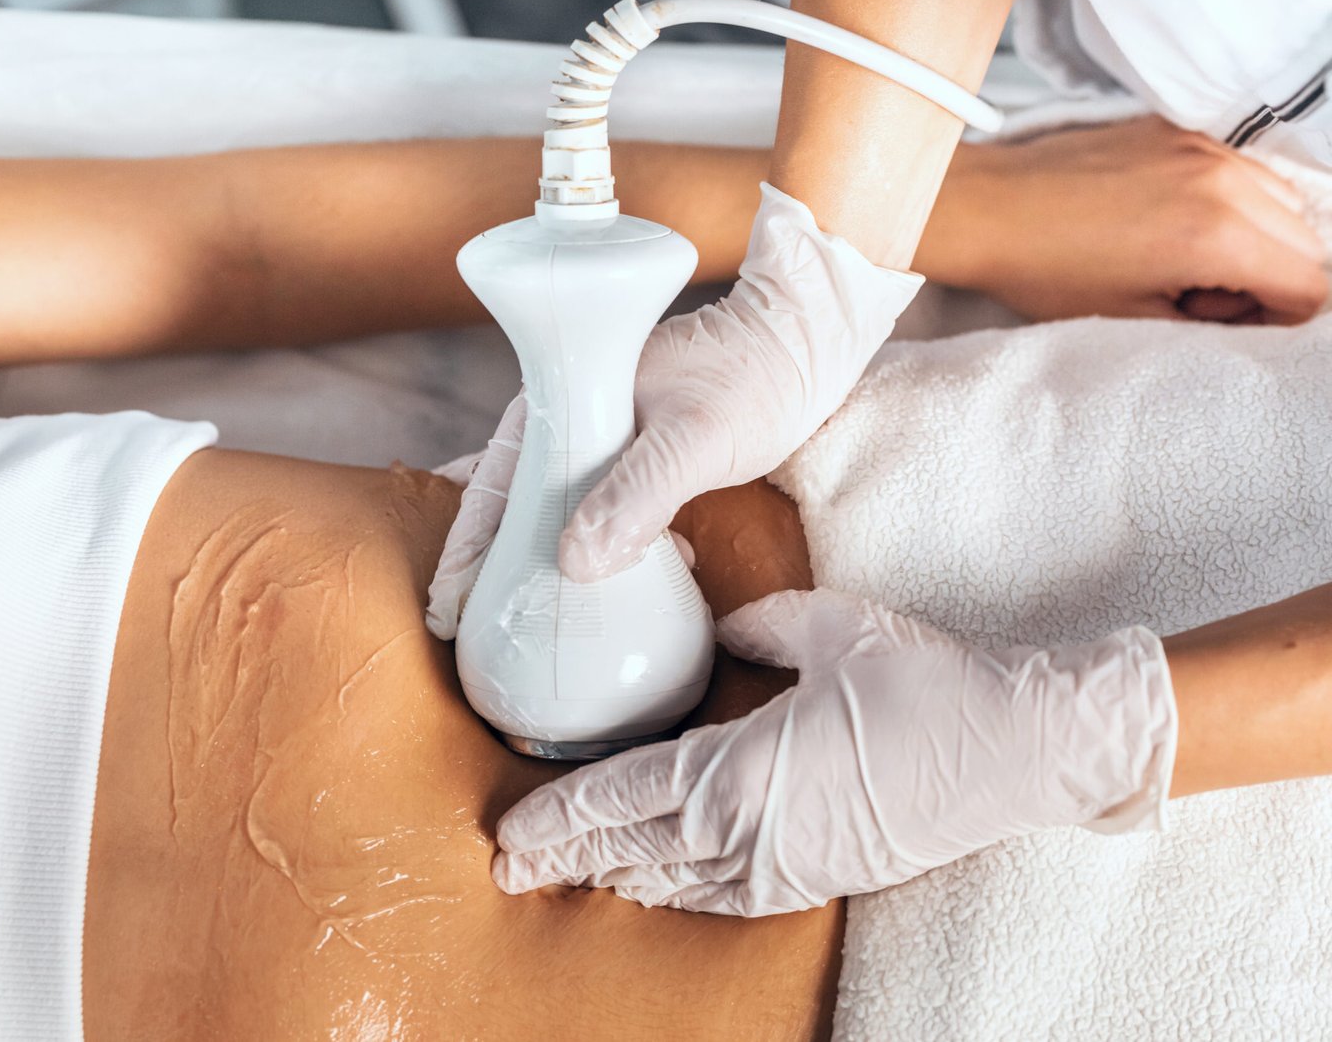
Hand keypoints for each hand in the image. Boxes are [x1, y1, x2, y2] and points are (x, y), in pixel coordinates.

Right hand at [424, 183, 922, 632]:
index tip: (447, 605)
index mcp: (566, 399)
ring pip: (558, 510)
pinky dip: (601, 550)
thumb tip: (574, 562)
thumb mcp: (696, 439)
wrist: (807, 344)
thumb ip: (638, 495)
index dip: (467, 545)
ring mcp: (608, 440)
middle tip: (472, 626)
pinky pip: (605, 511)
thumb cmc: (754, 374)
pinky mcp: (643, 460)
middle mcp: (575, 419)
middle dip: (492, 564)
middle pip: (516, 502)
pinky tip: (616, 587)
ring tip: (530, 619)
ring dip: (545, 561)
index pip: (495, 481)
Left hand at [491, 589, 1177, 916]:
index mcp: (737, 770)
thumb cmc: (927, 684)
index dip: (558, 814)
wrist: (1018, 750)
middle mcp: (746, 832)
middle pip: (629, 849)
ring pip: (671, 882)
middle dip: (563, 858)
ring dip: (612, 877)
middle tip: (507, 865)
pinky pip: (724, 899)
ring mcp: (782, 866)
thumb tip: (721, 627)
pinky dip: (675, 894)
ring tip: (565, 877)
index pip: (618, 797)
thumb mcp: (829, 627)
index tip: (509, 826)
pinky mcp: (816, 880)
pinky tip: (653, 888)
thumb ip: (758, 626)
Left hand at [920, 117, 1327, 323]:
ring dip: (1256, 235)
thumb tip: (1256, 315)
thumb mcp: (1136, 318)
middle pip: (1307, 237)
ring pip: (1281, 197)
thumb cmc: (1045, 270)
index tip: (1230, 323)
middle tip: (1197, 296)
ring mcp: (1202, 147)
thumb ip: (1215, 322)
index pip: (1311, 281)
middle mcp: (1222, 179)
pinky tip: (1168, 222)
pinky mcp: (1178, 130)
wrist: (987, 210)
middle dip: (1270, 277)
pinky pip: (1239, 167)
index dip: (1279, 316)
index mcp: (1215, 234)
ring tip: (1181, 259)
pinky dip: (1228, 200)